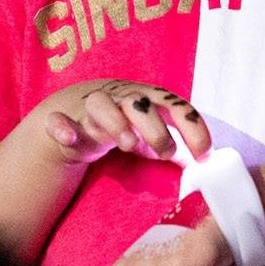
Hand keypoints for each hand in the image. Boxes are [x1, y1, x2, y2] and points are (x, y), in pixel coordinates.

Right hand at [39, 80, 211, 166]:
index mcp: (149, 99)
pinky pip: (59, 120)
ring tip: (128, 145)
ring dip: (115, 123)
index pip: (176, 106)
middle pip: (139, 103)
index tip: (205, 155)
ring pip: (102, 105)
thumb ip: (177, 146)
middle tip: (167, 152)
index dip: (193, 127)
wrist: (77, 112)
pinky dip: (62, 127)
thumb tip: (205, 167)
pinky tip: (70, 137)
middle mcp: (121, 98)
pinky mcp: (66, 121)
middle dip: (155, 128)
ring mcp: (93, 107)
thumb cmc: (125, 122)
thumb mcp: (153, 132)